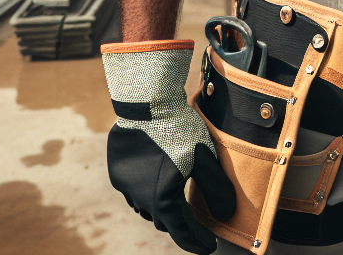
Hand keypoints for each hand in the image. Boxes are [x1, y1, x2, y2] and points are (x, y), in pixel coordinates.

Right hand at [102, 41, 236, 253]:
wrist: (149, 103)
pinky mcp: (116, 173)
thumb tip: (226, 216)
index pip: (182, 232)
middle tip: (196, 225)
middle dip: (181, 225)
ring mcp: (125, 186)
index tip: (208, 247)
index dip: (197, 241)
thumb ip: (217, 190)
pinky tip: (157, 184)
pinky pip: (134, 192)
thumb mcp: (206, 159)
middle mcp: (139, 198)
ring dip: (162, 209)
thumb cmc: (181, 130)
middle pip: (164, 221)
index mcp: (162, 199)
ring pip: (147, 207)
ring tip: (177, 205)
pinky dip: (147, 193)